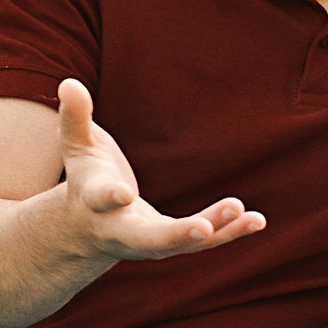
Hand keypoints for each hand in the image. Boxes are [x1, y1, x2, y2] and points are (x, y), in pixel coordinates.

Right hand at [56, 79, 266, 260]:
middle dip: (175, 235)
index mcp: (95, 203)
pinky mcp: (173, 244)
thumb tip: (69, 83)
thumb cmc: (85, 178)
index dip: (110, 197)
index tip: (122, 194)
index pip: (101, 200)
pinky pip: (205, 242)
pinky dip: (230, 232)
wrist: (86, 230)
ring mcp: (150, 243)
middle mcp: (121, 230)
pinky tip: (258, 220)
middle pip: (149, 239)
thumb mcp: (77, 147)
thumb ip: (74, 117)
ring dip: (214, 230)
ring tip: (241, 210)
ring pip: (182, 244)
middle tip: (202, 230)